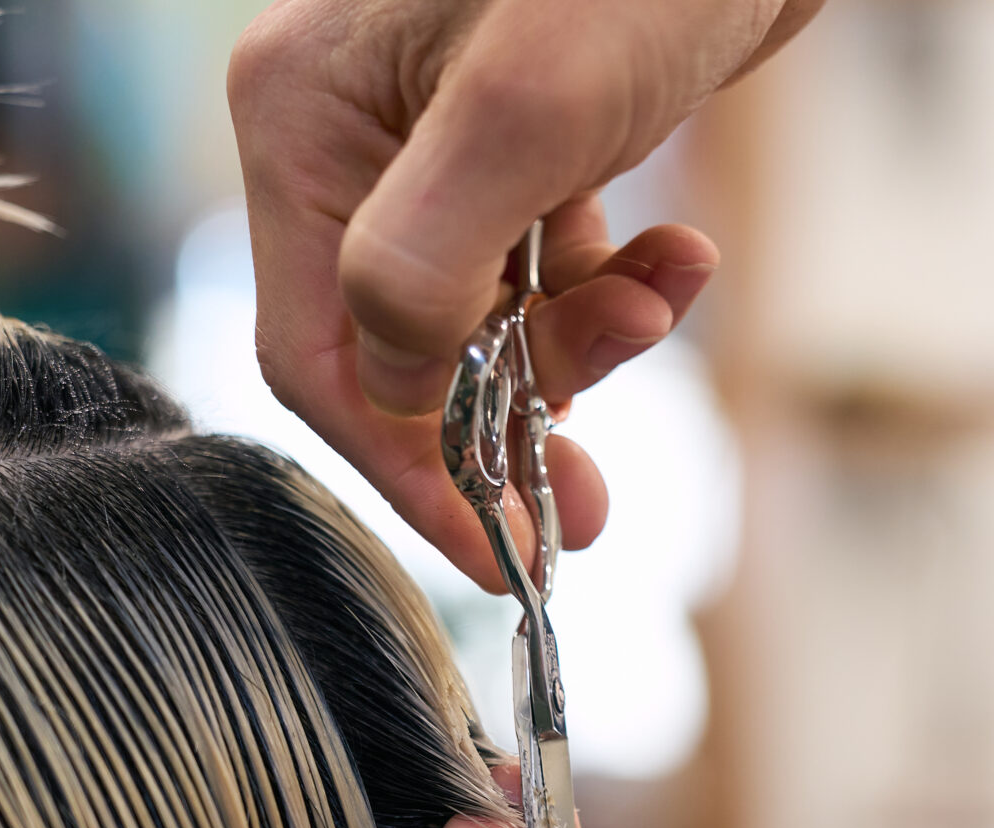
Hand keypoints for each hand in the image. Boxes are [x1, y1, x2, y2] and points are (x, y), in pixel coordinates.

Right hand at [227, 0, 824, 587]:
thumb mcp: (527, 113)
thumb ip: (431, 262)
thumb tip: (396, 389)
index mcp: (307, 119)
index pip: (322, 349)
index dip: (405, 465)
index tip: (493, 548)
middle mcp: (360, 134)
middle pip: (409, 347)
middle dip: (510, 418)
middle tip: (599, 506)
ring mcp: (449, 138)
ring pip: (492, 318)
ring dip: (586, 344)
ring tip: (668, 298)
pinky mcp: (538, 138)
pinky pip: (557, 265)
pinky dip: (623, 285)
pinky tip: (685, 254)